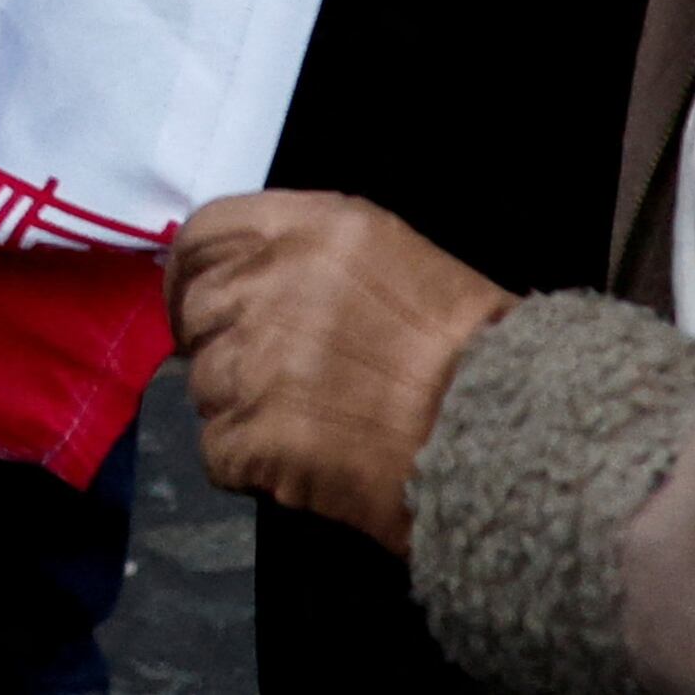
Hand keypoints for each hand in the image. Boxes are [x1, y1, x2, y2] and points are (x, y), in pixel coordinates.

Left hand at [171, 192, 511, 555]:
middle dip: (218, 347)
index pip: (203, 235)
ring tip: (306, 426)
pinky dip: (249, 466)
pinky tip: (301, 465)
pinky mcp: (253, 436)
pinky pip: (217, 451)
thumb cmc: (470, 350)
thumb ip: (308, 261)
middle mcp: (267, 285)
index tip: (197, 305)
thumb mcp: (391, 260)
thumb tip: (250, 285)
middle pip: (198, 313)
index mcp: (307, 229)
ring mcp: (253, 363)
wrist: (504, 434)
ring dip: (239, 409)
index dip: (190, 275)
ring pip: (203, 386)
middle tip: (263, 381)